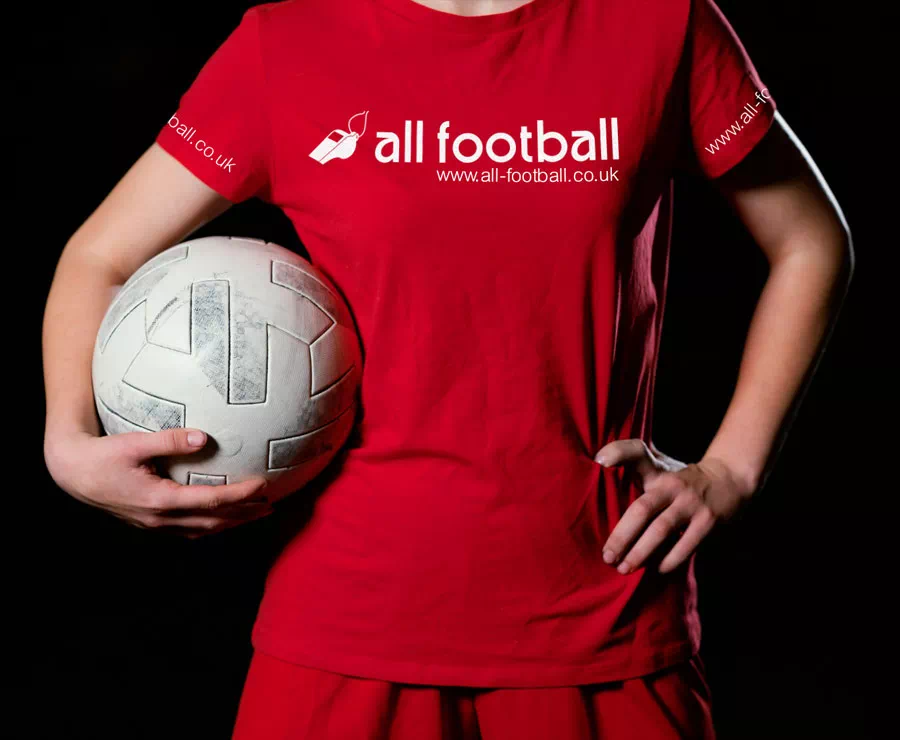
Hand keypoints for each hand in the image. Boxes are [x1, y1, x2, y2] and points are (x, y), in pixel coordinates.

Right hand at [45, 428, 270, 537]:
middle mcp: (160, 519)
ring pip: (201, 531)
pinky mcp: (149, 522)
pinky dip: (210, 525)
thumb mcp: (134, 443)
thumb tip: (204, 437)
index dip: (240, 495)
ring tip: (254, 513)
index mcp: (160, 500)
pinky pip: (187, 530)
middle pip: (213, 522)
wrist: (72, 473)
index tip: (263, 485)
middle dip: (244, 515)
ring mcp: (154, 524)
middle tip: (270, 505)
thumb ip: (169, 440)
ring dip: (230, 523)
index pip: (211, 502)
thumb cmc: (102, 455)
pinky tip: (220, 517)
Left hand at [594, 440, 752, 573]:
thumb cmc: (680, 481)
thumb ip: (629, 466)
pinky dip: (669, 560)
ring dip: (641, 552)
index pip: (635, 453)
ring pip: (661, 529)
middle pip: (642, 508)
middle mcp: (671, 485)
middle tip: (607, 557)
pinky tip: (657, 569)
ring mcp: (691, 503)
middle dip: (622, 535)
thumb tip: (598, 467)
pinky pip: (685, 544)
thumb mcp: (657, 468)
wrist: (729, 480)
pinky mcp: (708, 520)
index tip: (599, 462)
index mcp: (656, 471)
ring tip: (625, 568)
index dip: (617, 453)